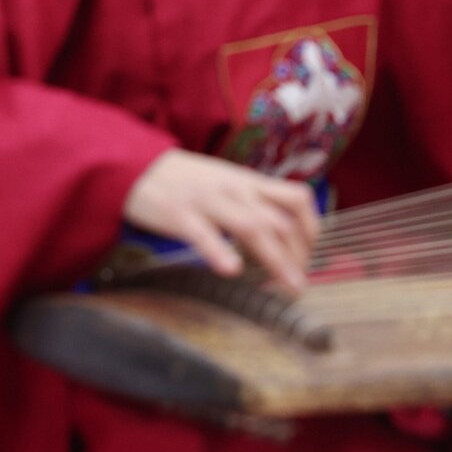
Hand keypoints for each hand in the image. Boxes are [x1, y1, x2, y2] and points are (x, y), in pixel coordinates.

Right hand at [123, 149, 319, 294]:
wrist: (139, 166)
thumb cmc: (188, 180)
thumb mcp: (227, 183)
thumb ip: (252, 201)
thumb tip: (280, 230)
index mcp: (249, 182)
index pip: (297, 198)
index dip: (311, 227)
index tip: (312, 254)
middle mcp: (236, 189)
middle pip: (279, 220)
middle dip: (297, 255)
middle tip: (300, 283)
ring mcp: (209, 201)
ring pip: (252, 227)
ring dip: (275, 259)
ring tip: (287, 285)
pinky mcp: (180, 215)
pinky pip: (204, 234)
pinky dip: (220, 251)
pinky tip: (231, 270)